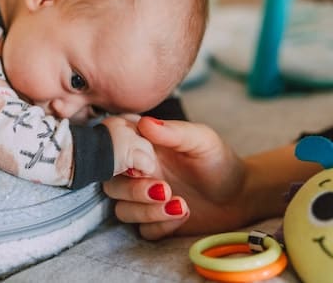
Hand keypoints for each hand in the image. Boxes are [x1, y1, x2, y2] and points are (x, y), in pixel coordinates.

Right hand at [103, 116, 247, 239]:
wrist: (240, 196)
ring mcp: (142, 198)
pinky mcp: (153, 221)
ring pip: (122, 209)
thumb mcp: (201, 140)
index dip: (119, 155)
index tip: (146, 161)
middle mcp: (137, 172)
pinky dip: (160, 225)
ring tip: (180, 204)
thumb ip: (174, 132)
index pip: (111, 147)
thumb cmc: (219, 161)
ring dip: (147, 210)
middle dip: (133, 190)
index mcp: (142, 146)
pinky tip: (183, 215)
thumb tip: (145, 123)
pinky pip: (142, 230)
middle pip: (110, 183)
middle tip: (164, 189)